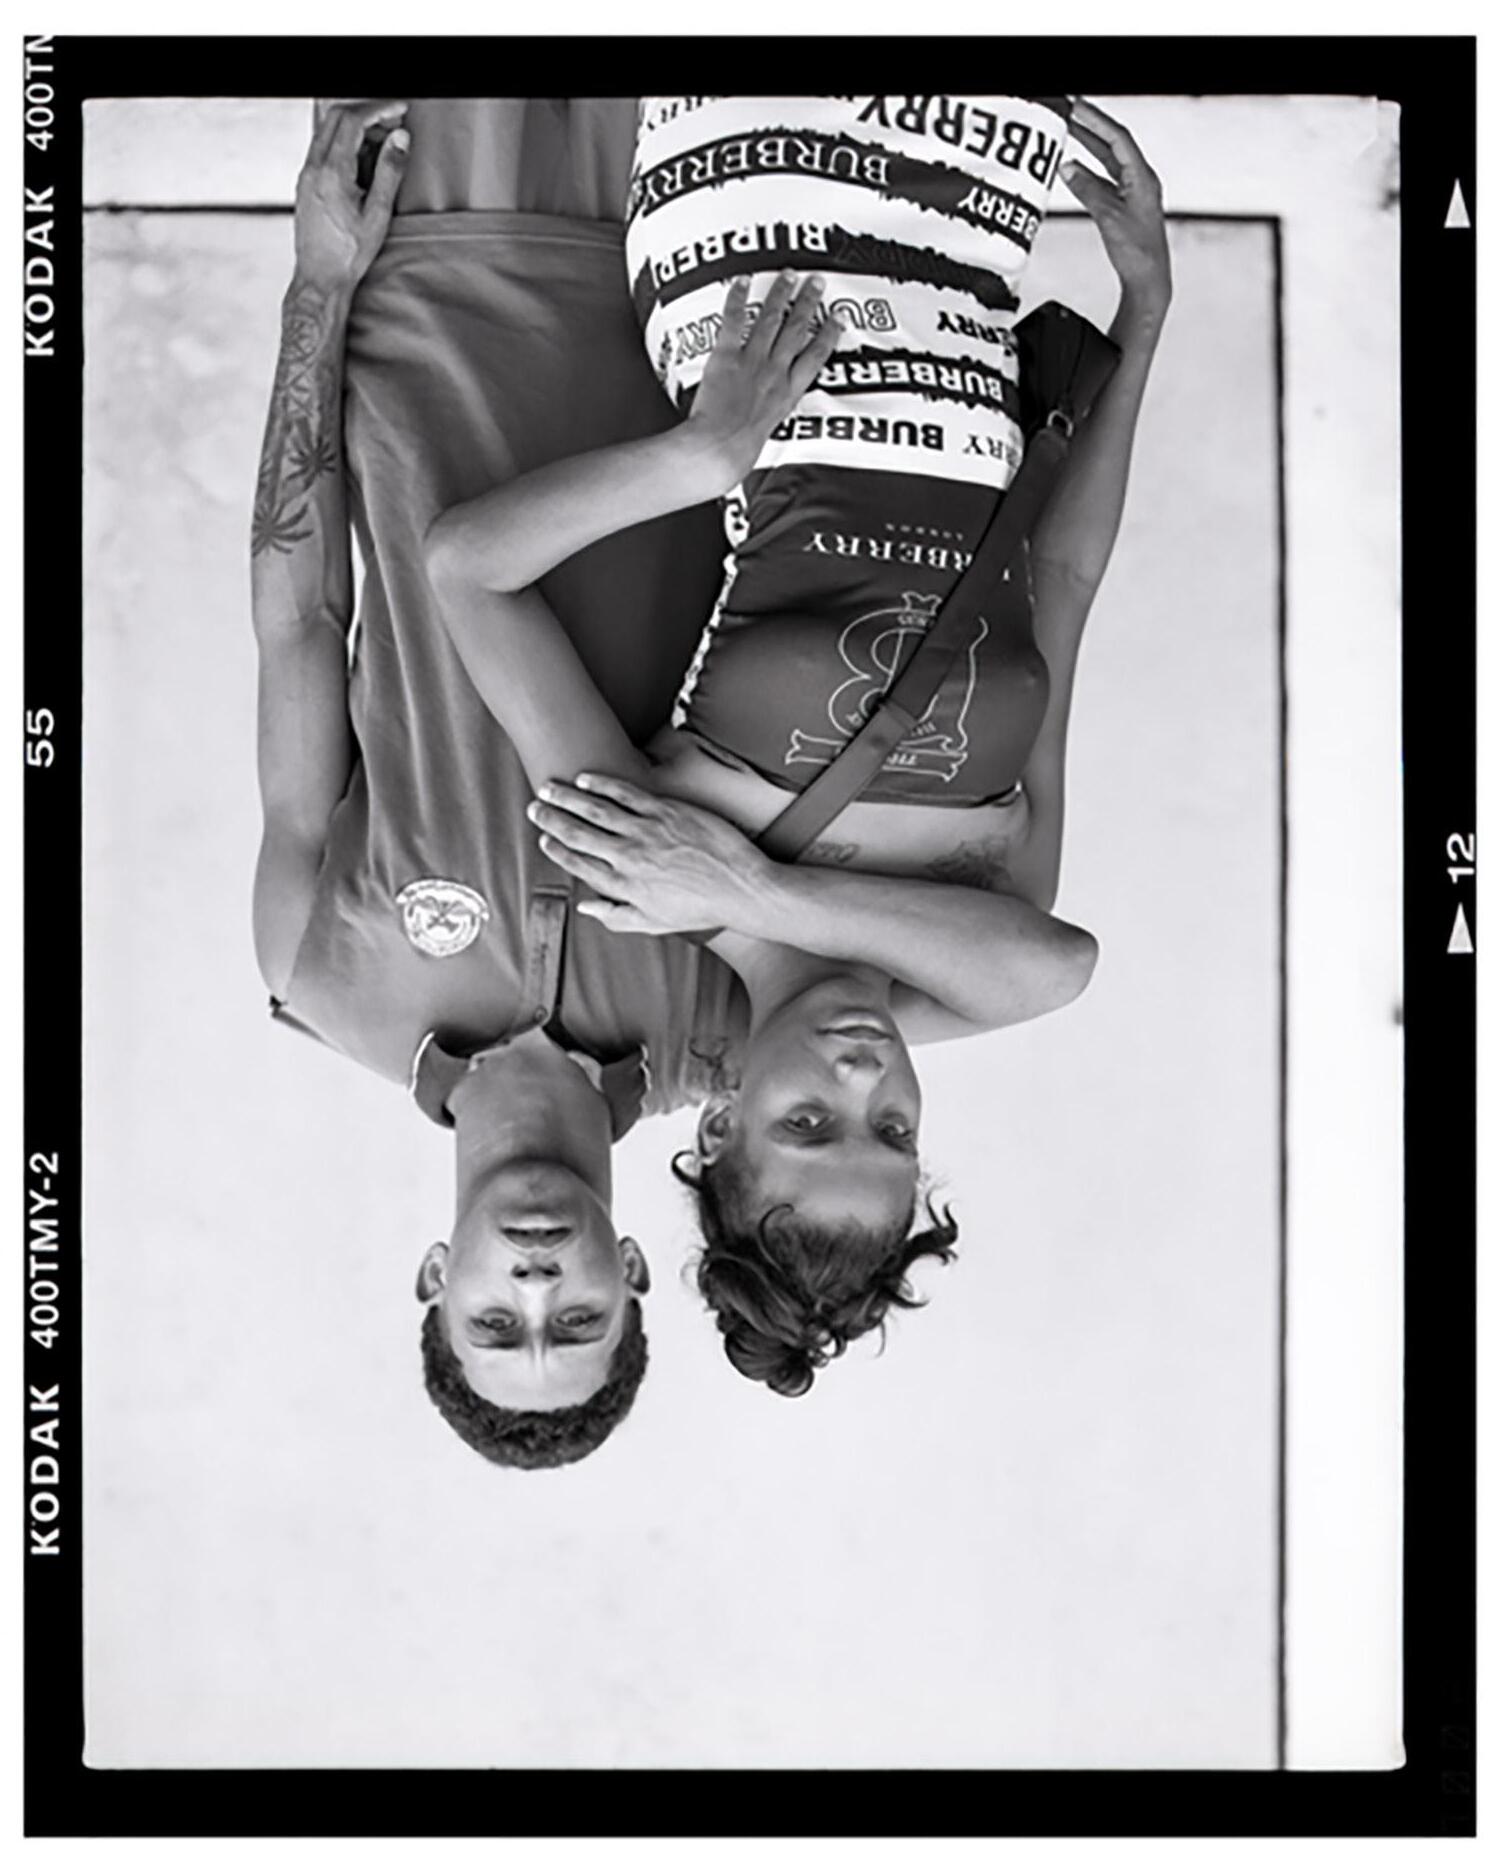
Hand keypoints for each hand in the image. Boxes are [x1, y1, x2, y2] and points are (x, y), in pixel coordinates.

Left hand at [293, 99, 409, 293]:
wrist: (320, 278)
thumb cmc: (347, 255)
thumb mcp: (378, 214)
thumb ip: (389, 171)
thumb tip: (400, 139)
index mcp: (331, 172)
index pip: (353, 120)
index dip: (379, 109)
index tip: (399, 109)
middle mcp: (313, 167)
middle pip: (336, 116)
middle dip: (367, 112)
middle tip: (392, 122)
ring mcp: (306, 174)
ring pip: (328, 130)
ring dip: (356, 127)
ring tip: (382, 144)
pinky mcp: (305, 182)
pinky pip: (323, 147)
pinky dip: (344, 142)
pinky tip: (363, 161)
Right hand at [525, 774, 773, 935]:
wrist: (742, 889)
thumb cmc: (700, 908)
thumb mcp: (654, 923)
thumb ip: (616, 916)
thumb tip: (586, 906)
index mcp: (624, 886)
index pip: (579, 863)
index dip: (557, 850)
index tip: (543, 838)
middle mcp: (629, 858)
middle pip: (579, 835)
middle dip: (552, 819)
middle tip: (534, 807)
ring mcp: (647, 832)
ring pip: (596, 811)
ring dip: (568, 798)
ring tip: (549, 787)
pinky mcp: (667, 812)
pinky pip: (627, 794)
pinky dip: (604, 785)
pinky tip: (586, 778)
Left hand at [683, 271, 845, 488]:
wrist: (718, 449)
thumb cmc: (739, 449)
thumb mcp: (770, 430)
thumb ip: (774, 408)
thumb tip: (774, 404)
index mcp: (788, 393)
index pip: (817, 356)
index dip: (830, 333)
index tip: (839, 317)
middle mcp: (775, 373)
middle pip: (797, 330)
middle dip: (809, 302)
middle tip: (817, 282)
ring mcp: (752, 362)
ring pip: (772, 319)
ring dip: (782, 294)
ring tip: (789, 276)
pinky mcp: (728, 357)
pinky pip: (735, 321)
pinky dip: (738, 298)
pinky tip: (742, 282)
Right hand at [1061, 99, 1171, 315]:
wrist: (1148, 280)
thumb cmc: (1138, 253)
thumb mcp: (1108, 217)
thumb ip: (1088, 190)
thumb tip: (1069, 168)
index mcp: (1143, 178)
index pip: (1117, 138)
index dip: (1095, 119)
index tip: (1076, 106)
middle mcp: (1140, 181)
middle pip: (1113, 144)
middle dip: (1090, 126)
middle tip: (1069, 111)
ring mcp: (1133, 193)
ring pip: (1108, 161)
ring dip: (1088, 146)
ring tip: (1068, 130)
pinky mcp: (1125, 206)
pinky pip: (1104, 180)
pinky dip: (1087, 172)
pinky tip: (1073, 168)